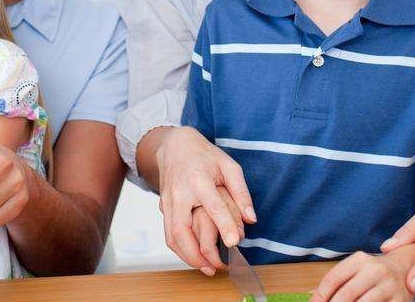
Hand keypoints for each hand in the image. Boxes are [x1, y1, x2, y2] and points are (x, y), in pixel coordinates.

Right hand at [157, 127, 256, 274]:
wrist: (174, 145)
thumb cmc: (204, 156)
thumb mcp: (229, 166)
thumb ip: (241, 192)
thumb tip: (251, 219)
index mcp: (198, 179)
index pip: (212, 206)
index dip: (224, 226)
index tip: (234, 243)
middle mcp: (180, 193)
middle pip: (182, 229)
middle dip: (197, 254)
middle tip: (215, 268)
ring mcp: (168, 201)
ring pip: (172, 236)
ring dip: (187, 257)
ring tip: (206, 268)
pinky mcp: (163, 207)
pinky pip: (168, 234)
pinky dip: (180, 250)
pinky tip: (194, 257)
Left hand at [310, 251, 412, 301]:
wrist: (405, 269)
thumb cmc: (372, 273)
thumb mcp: (354, 269)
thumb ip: (336, 281)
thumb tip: (313, 297)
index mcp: (360, 259)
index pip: (333, 278)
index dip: (320, 295)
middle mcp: (376, 270)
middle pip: (347, 293)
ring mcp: (389, 286)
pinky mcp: (400, 300)